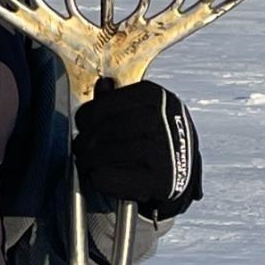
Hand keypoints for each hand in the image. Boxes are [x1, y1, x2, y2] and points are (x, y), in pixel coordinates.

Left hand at [72, 79, 202, 219]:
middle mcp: (163, 120)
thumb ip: (119, 99)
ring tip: (87, 163)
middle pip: (105, 129)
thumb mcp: (143, 110)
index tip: (83, 125)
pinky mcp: (160, 180)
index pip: (104, 105)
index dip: (86, 116)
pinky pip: (111, 177)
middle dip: (85, 140)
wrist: (184, 171)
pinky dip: (98, 179)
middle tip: (80, 148)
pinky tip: (100, 176)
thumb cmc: (156, 137)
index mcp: (156, 97)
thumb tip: (103, 84)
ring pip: (106, 153)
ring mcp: (164, 151)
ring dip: (88, 160)